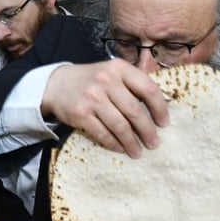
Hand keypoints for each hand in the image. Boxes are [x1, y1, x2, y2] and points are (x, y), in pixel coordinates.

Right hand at [42, 61, 168, 157]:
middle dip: (147, 131)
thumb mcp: (112, 72)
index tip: (164, 123)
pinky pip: (102, 133)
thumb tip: (158, 109)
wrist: (56, 84)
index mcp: (119, 68)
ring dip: (131, 142)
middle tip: (154, 144)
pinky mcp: (81, 114)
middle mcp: (106, 81)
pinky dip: (114, 144)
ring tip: (138, 152)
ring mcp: (92, 97)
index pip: (148, 89)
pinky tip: (120, 148)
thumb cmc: (91, 80)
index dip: (160, 108)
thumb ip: (132, 84)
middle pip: (135, 111)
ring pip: (120, 126)